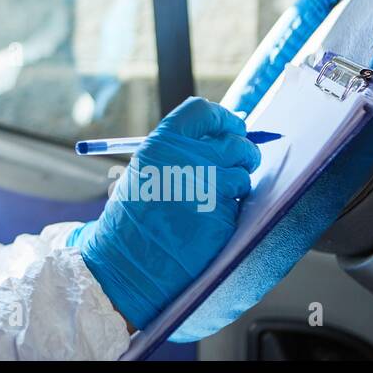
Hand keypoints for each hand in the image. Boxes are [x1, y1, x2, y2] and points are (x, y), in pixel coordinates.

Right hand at [78, 97, 259, 331]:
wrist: (128, 261)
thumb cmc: (135, 215)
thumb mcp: (147, 170)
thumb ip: (181, 151)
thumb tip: (226, 136)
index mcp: (164, 143)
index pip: (205, 112)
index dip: (224, 118)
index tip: (233, 127)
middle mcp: (189, 160)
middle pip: (236, 142)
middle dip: (244, 151)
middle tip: (242, 159)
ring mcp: (209, 189)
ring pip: (243, 176)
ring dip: (237, 185)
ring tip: (213, 198)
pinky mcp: (223, 217)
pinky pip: (239, 206)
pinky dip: (229, 211)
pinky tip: (207, 222)